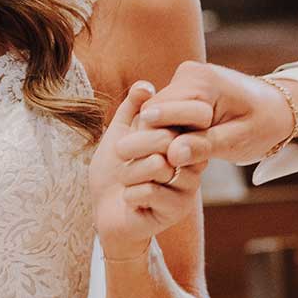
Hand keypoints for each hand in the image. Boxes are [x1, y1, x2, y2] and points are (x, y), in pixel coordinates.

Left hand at [92, 81, 205, 258]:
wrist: (106, 212)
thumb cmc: (114, 172)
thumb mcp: (118, 134)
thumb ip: (131, 110)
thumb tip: (144, 85)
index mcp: (182, 140)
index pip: (172, 119)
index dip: (146, 123)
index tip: (133, 133)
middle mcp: (192, 161)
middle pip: (164, 139)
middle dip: (131, 148)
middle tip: (122, 157)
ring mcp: (188, 186)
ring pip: (155, 165)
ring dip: (128, 174)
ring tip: (128, 182)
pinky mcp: (178, 209)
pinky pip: (148, 191)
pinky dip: (130, 195)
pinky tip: (132, 202)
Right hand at [141, 61, 297, 165]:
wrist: (279, 107)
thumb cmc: (264, 124)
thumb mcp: (239, 140)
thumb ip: (205, 146)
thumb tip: (172, 155)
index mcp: (203, 81)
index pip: (159, 114)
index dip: (166, 141)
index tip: (186, 159)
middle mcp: (188, 72)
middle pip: (152, 113)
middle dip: (163, 139)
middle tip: (187, 161)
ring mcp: (184, 77)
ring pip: (154, 114)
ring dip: (167, 137)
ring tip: (193, 152)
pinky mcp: (183, 87)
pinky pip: (164, 113)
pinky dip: (172, 131)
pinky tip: (191, 143)